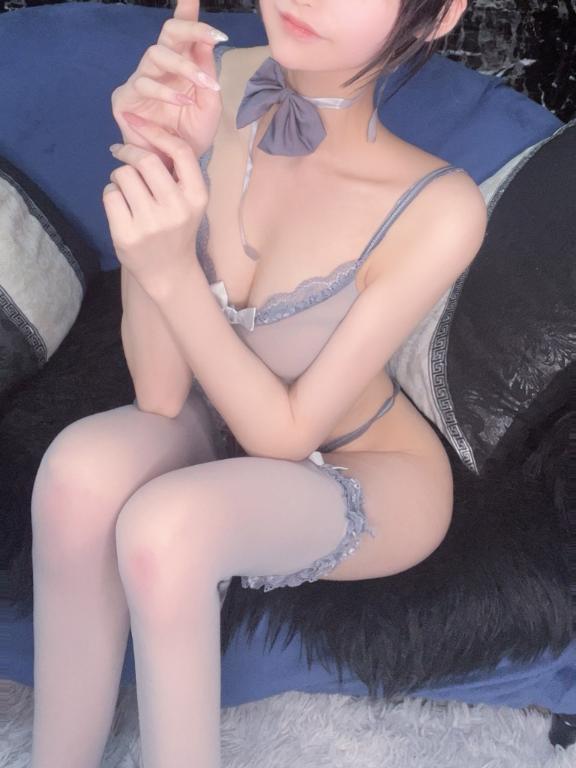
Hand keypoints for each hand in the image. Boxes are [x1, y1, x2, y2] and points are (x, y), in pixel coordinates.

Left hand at [103, 114, 206, 298]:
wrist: (169, 272)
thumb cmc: (176, 229)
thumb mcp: (189, 202)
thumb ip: (176, 174)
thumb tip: (147, 133)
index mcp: (197, 197)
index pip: (181, 151)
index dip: (157, 132)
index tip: (140, 123)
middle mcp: (176, 209)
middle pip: (146, 160)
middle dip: (129, 152)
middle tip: (122, 153)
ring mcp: (150, 224)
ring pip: (123, 176)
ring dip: (119, 177)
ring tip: (127, 190)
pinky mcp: (127, 234)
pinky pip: (110, 195)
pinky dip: (112, 195)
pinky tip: (121, 207)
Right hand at [110, 0, 226, 165]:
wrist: (177, 168)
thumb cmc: (192, 135)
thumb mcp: (209, 104)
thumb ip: (208, 72)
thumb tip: (208, 40)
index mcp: (180, 65)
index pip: (181, 32)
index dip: (187, 9)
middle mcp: (158, 68)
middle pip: (167, 34)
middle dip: (190, 29)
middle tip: (214, 35)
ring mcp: (139, 81)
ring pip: (155, 55)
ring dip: (184, 67)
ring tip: (205, 84)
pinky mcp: (125, 99)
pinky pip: (143, 85)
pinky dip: (166, 92)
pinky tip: (182, 102)